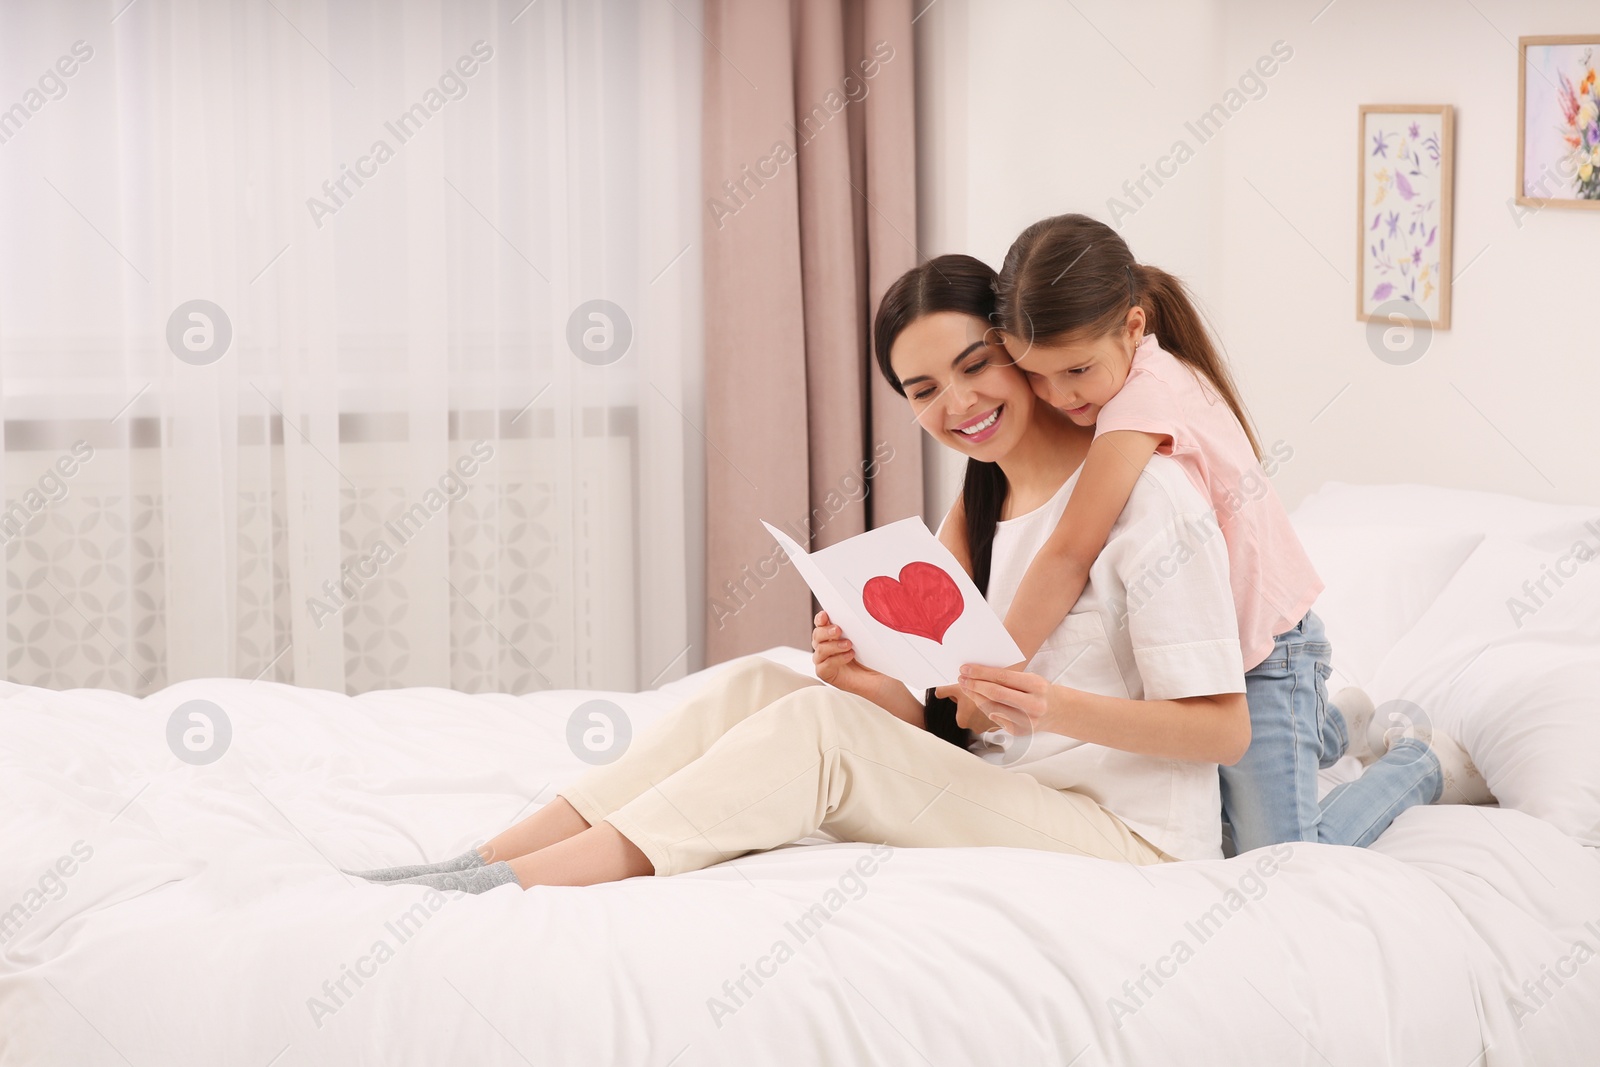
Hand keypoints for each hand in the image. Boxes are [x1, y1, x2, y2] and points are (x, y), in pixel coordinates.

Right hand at [812, 610, 885, 699]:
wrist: (880, 677)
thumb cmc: (873, 657)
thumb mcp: (865, 639)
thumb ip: (854, 628)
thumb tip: (853, 614)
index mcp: (832, 635)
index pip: (821, 624)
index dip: (821, 619)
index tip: (825, 615)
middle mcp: (826, 646)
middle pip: (817, 635)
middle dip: (826, 631)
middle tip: (838, 630)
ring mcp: (824, 661)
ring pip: (819, 649)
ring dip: (833, 645)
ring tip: (849, 645)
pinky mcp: (826, 674)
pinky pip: (824, 665)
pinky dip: (836, 659)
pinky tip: (849, 656)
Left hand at [933, 683, 1001, 733]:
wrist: (1004, 694)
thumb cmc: (981, 692)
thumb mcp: (958, 688)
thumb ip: (944, 691)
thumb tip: (937, 692)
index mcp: (961, 721)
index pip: (957, 709)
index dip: (961, 698)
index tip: (966, 693)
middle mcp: (974, 728)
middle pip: (969, 713)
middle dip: (972, 704)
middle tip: (977, 693)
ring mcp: (987, 727)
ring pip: (981, 716)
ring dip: (982, 708)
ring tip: (985, 696)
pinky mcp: (998, 724)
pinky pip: (993, 717)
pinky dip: (993, 711)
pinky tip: (994, 702)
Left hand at [957, 663, 1074, 736]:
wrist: (1057, 711)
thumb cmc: (1039, 691)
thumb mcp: (1030, 678)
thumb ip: (1008, 678)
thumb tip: (978, 673)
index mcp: (1036, 686)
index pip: (1003, 677)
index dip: (981, 673)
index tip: (966, 668)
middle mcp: (1033, 705)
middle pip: (996, 694)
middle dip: (975, 685)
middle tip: (962, 678)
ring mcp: (1026, 721)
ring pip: (992, 708)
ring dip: (975, 697)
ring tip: (966, 687)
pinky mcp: (1019, 732)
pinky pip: (995, 718)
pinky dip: (984, 707)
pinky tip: (978, 699)